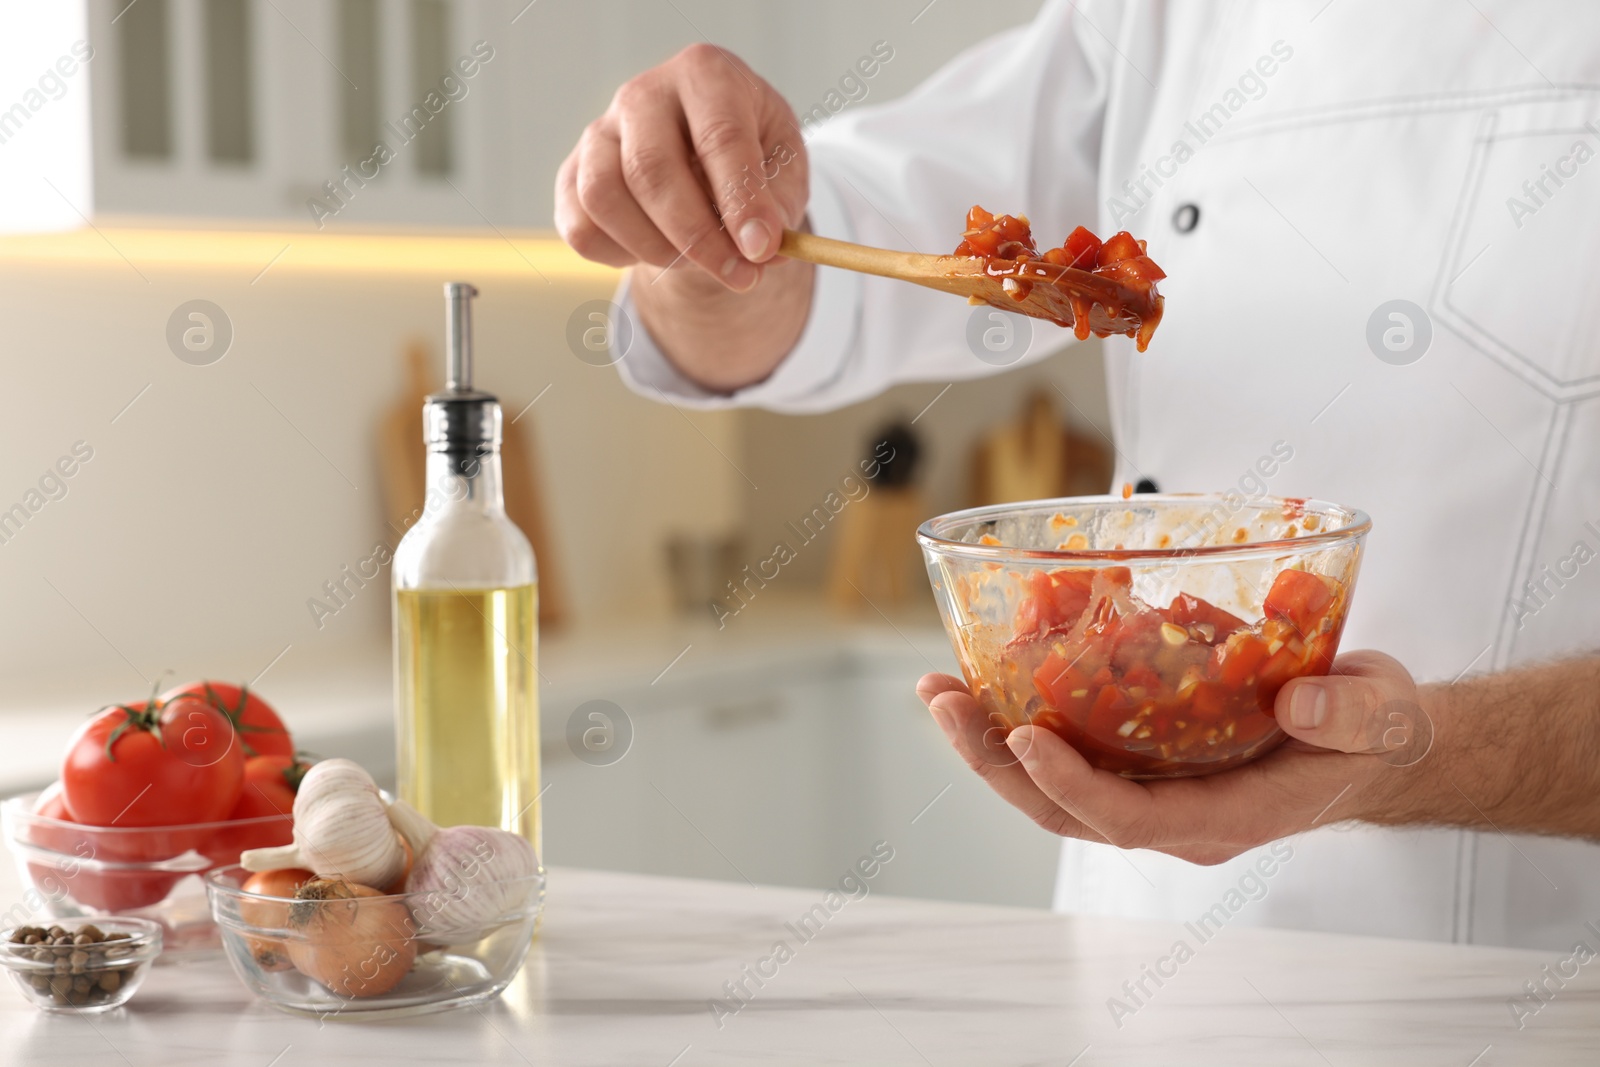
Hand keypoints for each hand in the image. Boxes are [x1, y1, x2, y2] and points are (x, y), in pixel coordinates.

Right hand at [555, 43, 808, 291]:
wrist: (705, 155)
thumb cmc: (751, 153)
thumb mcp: (785, 166)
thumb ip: (780, 204)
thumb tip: (763, 249)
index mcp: (705, 74)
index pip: (718, 137)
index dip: (741, 201)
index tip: (761, 249)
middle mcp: (642, 94)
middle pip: (651, 170)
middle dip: (697, 237)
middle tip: (739, 275)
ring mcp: (598, 133)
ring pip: (604, 199)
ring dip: (656, 248)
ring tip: (696, 259)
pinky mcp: (572, 175)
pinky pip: (580, 229)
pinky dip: (621, 255)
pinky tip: (656, 249)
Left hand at [916, 651, 1428, 864]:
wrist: (1368, 736)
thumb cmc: (1372, 729)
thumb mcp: (1377, 715)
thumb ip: (1347, 713)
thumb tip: (1300, 701)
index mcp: (1225, 818)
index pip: (1129, 818)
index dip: (1071, 785)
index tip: (1023, 739)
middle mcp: (1174, 815)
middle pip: (1066, 808)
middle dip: (997, 762)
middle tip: (945, 704)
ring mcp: (1153, 790)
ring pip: (1053, 785)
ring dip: (989, 742)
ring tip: (938, 692)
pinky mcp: (1142, 759)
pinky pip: (1070, 751)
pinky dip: (1018, 718)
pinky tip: (980, 676)